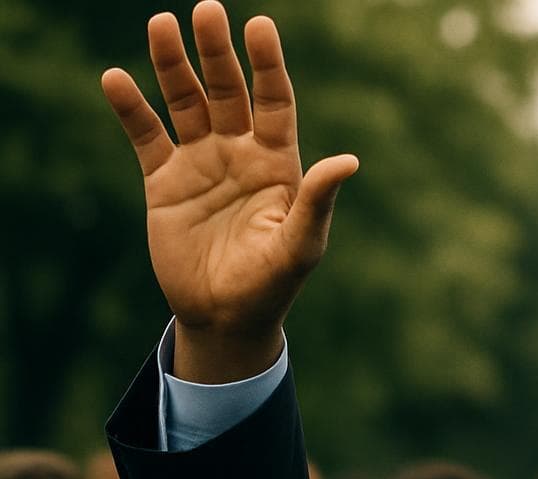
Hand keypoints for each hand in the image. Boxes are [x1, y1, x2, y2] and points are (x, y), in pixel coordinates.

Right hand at [100, 0, 356, 382]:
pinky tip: (116, 79)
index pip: (275, 101)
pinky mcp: (164, 181)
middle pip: (227, 91)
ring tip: (161, 24)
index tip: (260, 26)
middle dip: (217, 52)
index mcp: (278, 163)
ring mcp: (200, 163)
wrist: (226, 317)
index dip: (268, 65)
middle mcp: (239, 153)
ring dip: (172, 65)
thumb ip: (318, 200)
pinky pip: (146, 135)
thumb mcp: (300, 244)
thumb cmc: (273, 283)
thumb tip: (348, 161)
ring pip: (184, 102)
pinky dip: (131, 108)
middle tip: (205, 10)